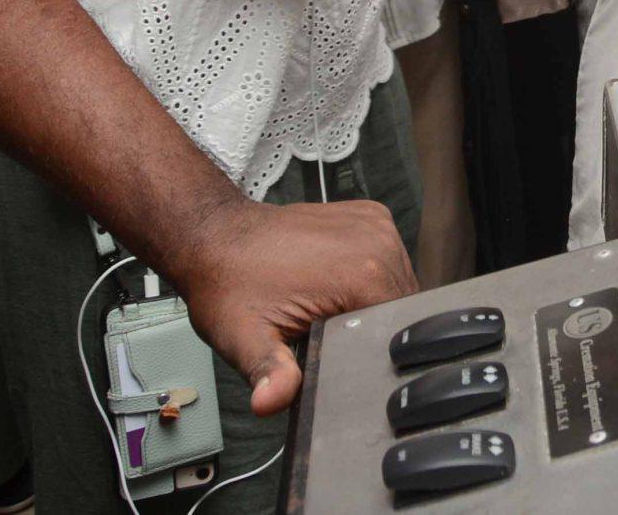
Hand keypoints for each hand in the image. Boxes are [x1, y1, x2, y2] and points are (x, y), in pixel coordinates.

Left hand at [171, 197, 416, 415]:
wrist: (216, 238)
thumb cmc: (229, 284)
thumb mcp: (245, 340)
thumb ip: (269, 373)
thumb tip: (272, 400)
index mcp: (362, 274)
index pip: (397, 330)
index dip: (367, 350)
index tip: (333, 349)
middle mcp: (378, 243)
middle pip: (400, 307)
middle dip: (367, 325)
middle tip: (321, 328)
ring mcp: (376, 225)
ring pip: (398, 283)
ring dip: (372, 301)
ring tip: (326, 304)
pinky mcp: (371, 217)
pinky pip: (387, 258)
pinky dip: (368, 275)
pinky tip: (334, 281)